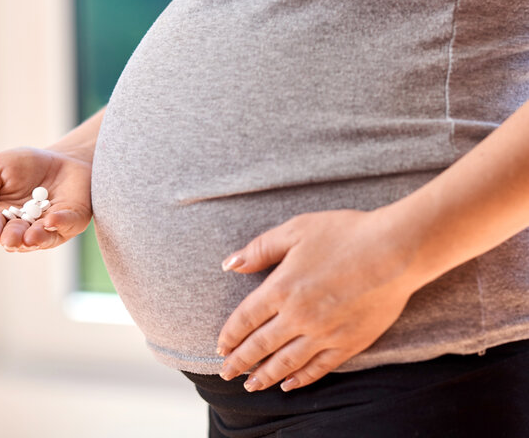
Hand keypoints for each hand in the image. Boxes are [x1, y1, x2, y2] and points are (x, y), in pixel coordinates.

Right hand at [0, 146, 92, 250]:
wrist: (61, 157)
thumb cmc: (24, 165)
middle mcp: (24, 228)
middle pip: (15, 238)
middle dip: (12, 238)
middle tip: (10, 239)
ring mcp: (49, 227)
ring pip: (42, 238)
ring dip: (36, 238)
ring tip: (31, 236)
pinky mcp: (72, 220)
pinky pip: (67, 225)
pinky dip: (60, 222)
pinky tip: (52, 219)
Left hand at [217, 208, 417, 391]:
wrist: (396, 249)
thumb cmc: (345, 233)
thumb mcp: (296, 230)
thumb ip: (260, 248)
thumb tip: (230, 264)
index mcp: (281, 287)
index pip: (246, 318)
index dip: (230, 335)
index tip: (219, 346)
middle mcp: (299, 316)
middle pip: (260, 345)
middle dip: (239, 361)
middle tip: (225, 373)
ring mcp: (325, 333)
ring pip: (286, 362)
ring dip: (264, 375)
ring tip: (250, 385)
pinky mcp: (350, 343)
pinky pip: (319, 368)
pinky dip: (301, 379)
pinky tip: (289, 384)